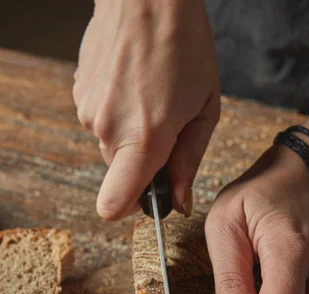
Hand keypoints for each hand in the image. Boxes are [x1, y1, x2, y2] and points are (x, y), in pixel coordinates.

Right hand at [73, 0, 219, 219]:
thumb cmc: (183, 44)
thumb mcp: (205, 109)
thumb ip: (189, 161)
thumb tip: (178, 200)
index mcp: (144, 138)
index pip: (114, 204)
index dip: (130, 209)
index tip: (148, 198)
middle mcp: (109, 129)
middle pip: (120, 174)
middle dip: (143, 162)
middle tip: (166, 127)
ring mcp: (89, 111)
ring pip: (111, 146)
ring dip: (131, 135)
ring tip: (151, 97)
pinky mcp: (79, 95)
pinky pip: (101, 121)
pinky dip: (118, 113)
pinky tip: (133, 85)